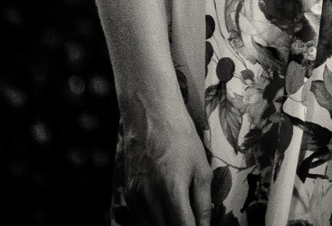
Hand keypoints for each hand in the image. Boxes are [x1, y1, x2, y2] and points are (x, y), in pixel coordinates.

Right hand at [120, 94, 211, 225]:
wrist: (151, 116)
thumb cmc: (181, 139)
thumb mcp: (201, 170)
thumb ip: (203, 204)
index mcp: (172, 191)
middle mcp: (149, 198)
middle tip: (193, 222)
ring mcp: (135, 199)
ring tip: (181, 218)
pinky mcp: (127, 196)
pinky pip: (141, 221)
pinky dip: (154, 223)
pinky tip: (166, 215)